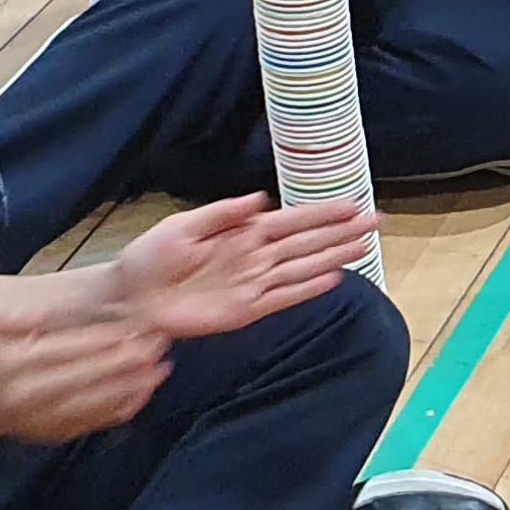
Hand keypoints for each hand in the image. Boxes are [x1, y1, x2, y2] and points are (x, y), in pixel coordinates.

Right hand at [0, 302, 171, 444]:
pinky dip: (126, 406)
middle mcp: (30, 394)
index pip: (69, 348)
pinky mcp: (59, 434)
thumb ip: (14, 317)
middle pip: (88, 375)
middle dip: (126, 359)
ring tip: (162, 366)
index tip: (134, 325)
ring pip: (97, 401)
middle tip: (157, 343)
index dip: (104, 338)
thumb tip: (43, 312)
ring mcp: (45, 419)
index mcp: (15, 364)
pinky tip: (147, 390)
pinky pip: (97, 422)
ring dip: (133, 384)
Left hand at [108, 194, 379, 339]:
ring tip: (366, 246)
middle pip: (308, 243)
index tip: (354, 205)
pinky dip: (309, 289)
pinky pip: (286, 297)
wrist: (132, 298)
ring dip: (336, 257)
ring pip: (305, 268)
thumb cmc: (150, 258)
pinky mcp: (247, 310)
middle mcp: (255, 256)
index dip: (323, 214)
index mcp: (241, 232)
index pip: (293, 221)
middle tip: (377, 222)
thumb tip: (261, 199)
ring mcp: (254, 284)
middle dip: (342, 232)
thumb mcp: (182, 226)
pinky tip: (334, 279)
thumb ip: (223, 213)